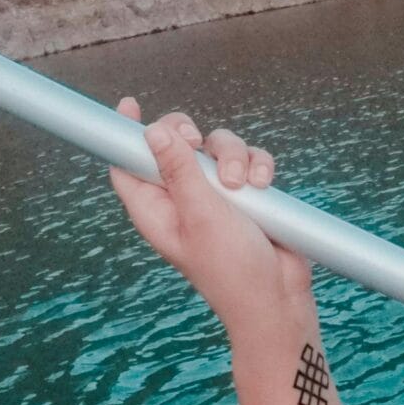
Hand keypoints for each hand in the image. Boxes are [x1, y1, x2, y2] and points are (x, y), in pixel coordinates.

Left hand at [107, 98, 310, 348]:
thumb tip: (154, 132)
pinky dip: (258, 167)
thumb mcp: (200, 215)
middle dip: (190, 136)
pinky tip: (262, 186)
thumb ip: (178, 170)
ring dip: (234, 157)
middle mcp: (183, 198)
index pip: (128, 164)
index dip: (125, 134)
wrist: (277, 299)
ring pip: (218, 147)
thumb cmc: (231, 268)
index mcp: (156, 208)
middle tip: (196, 141)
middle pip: (175, 143)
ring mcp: (216, 196)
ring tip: (242, 185)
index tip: (129, 105)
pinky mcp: (247, 196)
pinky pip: (250, 161)